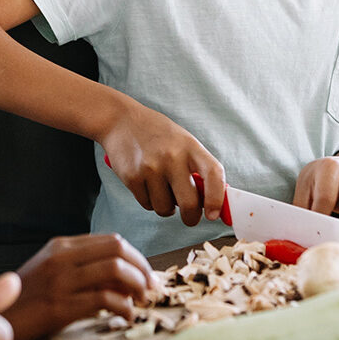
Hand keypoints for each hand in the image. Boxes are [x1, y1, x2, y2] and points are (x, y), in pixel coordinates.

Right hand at [0, 234, 156, 339]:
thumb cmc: (25, 298)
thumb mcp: (49, 270)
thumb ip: (80, 266)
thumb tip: (122, 275)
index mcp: (61, 246)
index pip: (111, 240)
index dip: (137, 257)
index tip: (147, 275)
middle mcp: (61, 258)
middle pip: (117, 249)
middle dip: (142, 268)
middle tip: (150, 287)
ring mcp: (60, 281)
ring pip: (115, 270)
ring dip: (137, 286)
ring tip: (140, 301)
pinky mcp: (59, 306)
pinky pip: (104, 299)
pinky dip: (123, 307)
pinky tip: (124, 316)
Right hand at [100, 104, 224, 225]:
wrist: (121, 121)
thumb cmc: (158, 134)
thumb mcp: (183, 143)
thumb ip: (198, 169)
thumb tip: (213, 202)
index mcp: (190, 146)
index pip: (213, 175)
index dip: (217, 199)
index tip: (214, 214)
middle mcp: (172, 157)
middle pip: (189, 203)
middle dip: (191, 218)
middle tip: (190, 217)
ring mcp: (150, 168)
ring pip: (165, 208)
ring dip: (166, 207)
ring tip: (162, 189)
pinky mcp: (132, 178)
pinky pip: (147, 205)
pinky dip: (149, 201)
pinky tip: (147, 185)